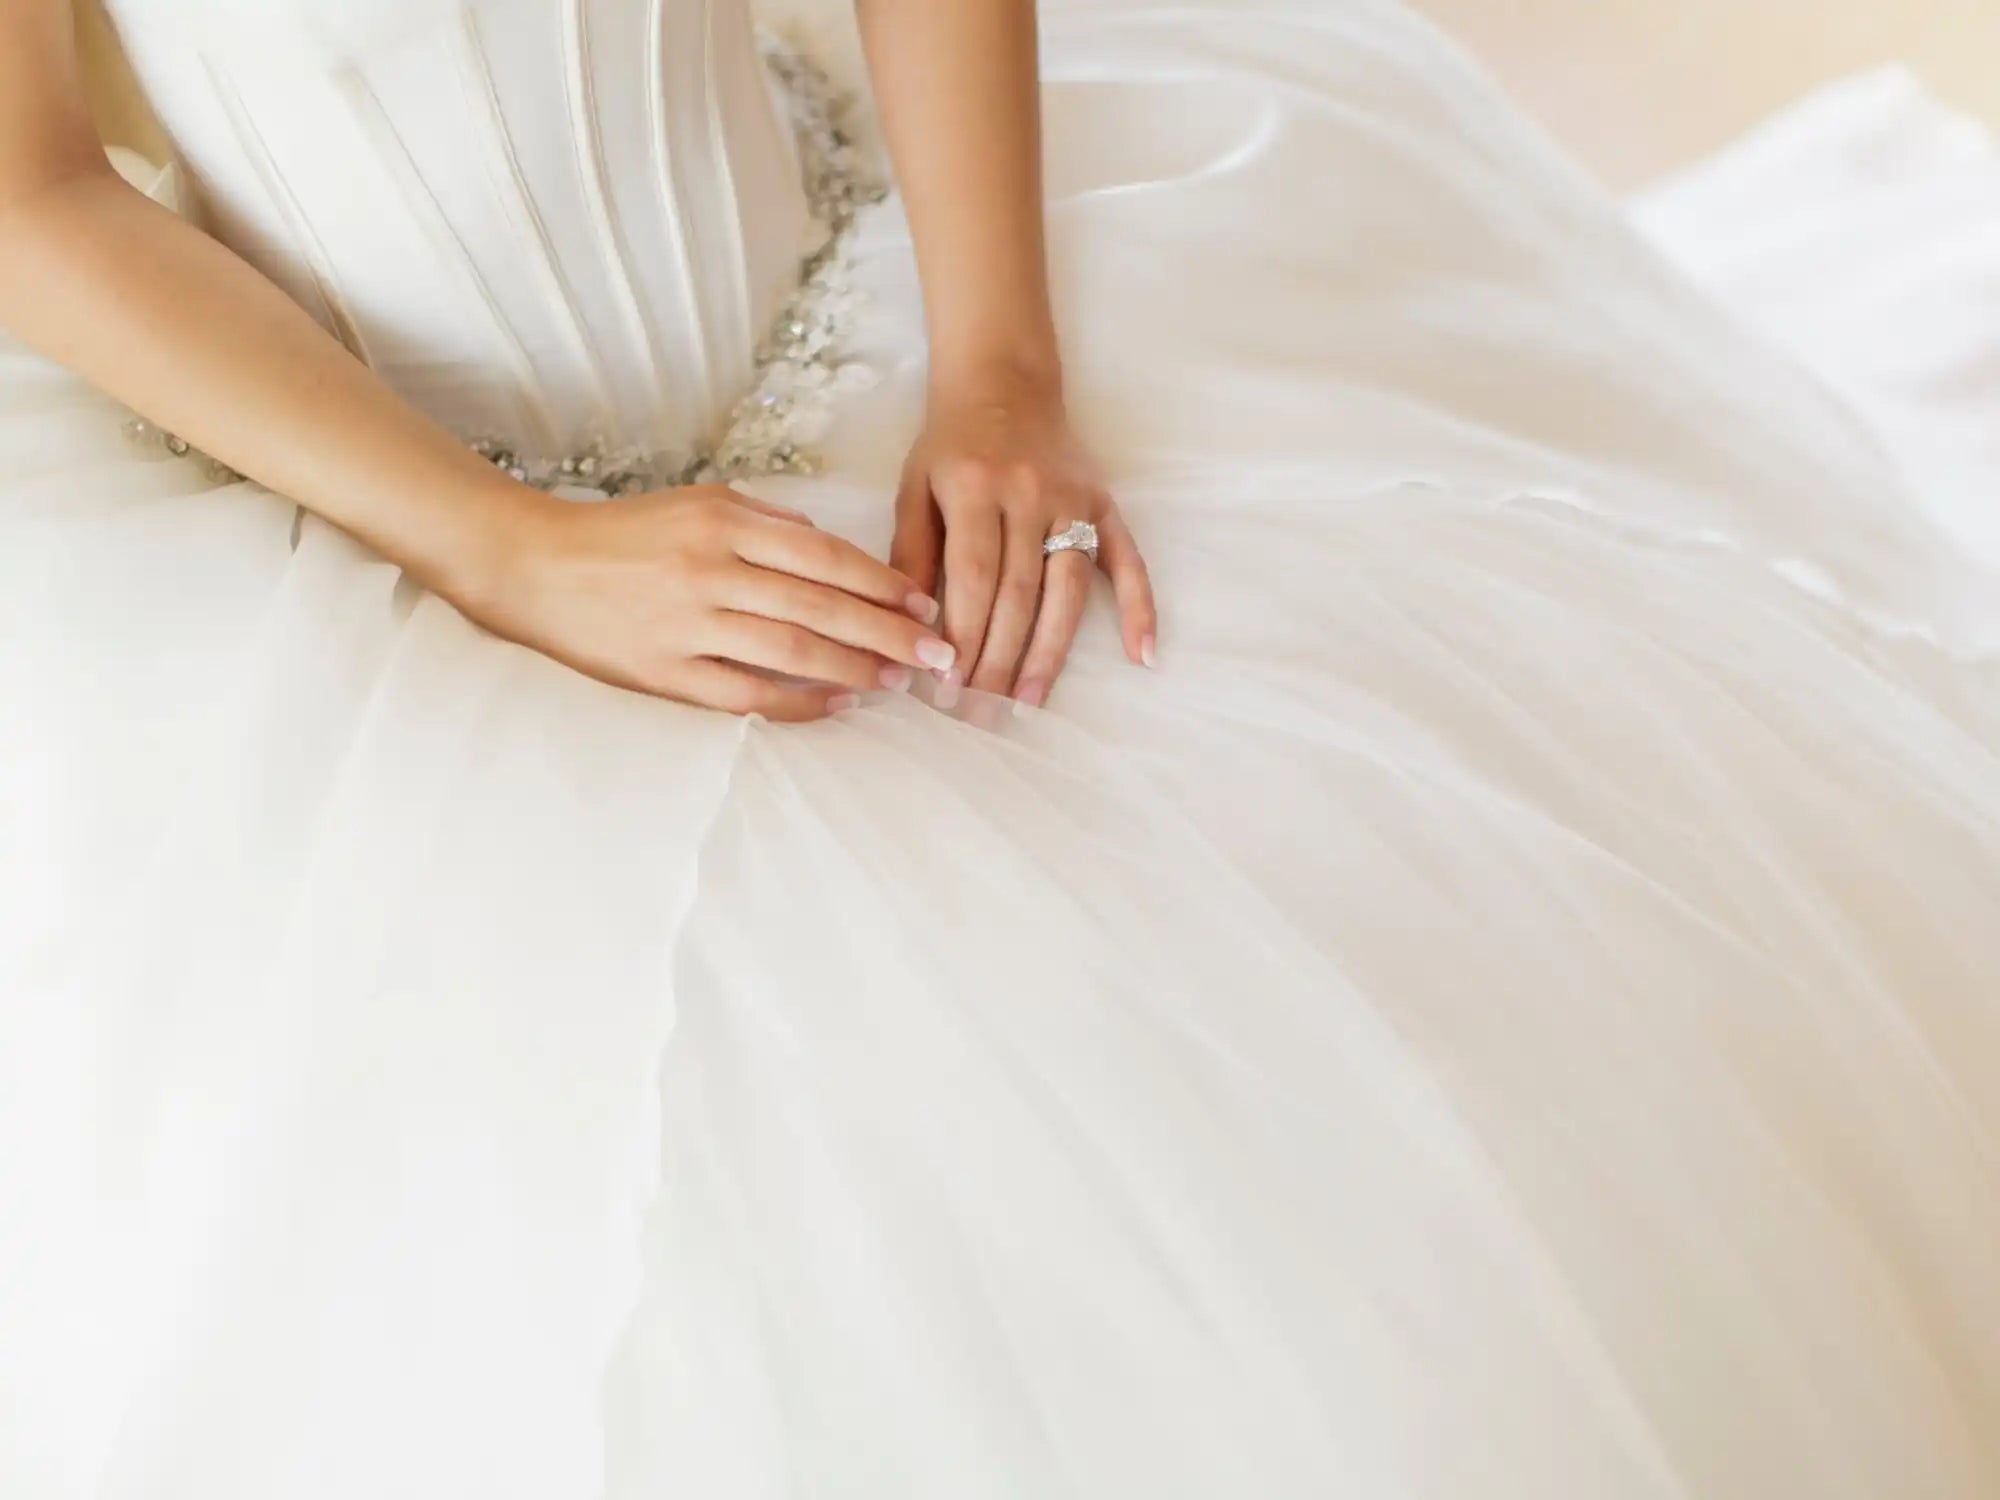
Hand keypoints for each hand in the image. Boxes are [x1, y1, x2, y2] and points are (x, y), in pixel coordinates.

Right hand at [467, 483, 953, 720]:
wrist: (534, 566)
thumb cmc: (625, 534)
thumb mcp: (697, 501)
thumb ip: (766, 520)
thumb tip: (831, 547)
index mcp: (723, 521)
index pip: (824, 555)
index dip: (882, 584)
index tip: (924, 606)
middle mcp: (710, 569)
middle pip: (820, 605)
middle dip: (888, 634)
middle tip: (937, 655)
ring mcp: (687, 623)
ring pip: (791, 650)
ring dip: (854, 669)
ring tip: (898, 682)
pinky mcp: (664, 671)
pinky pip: (745, 693)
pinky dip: (797, 701)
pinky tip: (838, 706)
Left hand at [893, 375, 1154, 705]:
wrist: (1004, 379)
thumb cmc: (952, 442)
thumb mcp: (916, 487)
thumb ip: (912, 553)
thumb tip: (910, 627)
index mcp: (976, 488)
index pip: (974, 578)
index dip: (964, 635)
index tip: (949, 685)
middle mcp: (1030, 495)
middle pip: (1020, 594)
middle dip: (1000, 659)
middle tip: (983, 712)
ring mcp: (1074, 501)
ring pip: (1067, 590)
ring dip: (1050, 652)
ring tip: (1030, 702)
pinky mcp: (1104, 504)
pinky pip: (1129, 561)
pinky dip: (1140, 607)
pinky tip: (1142, 655)